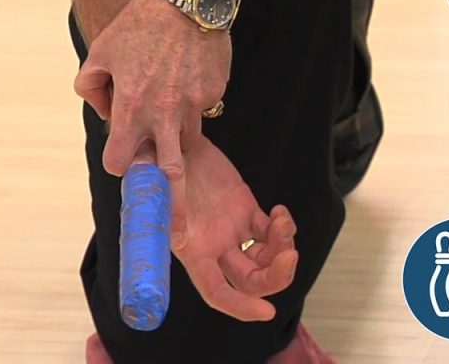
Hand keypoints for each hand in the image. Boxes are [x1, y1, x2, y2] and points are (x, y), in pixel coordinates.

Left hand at [74, 0, 230, 177]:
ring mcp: (193, 105)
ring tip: (169, 107)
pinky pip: (204, 109)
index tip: (121, 154)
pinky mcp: (214, 92)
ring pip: (189, 139)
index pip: (120, 161)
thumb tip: (104, 112)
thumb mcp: (100, 51)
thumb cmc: (136, 24)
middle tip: (163, 178)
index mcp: (130, 108)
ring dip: (177, 133)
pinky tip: (186, 76)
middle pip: (170, 172)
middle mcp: (164, 114)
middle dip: (166, 181)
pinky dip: (193, 102)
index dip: (118, 162)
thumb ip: (90, 86)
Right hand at [168, 137, 298, 320]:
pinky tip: (280, 212)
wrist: (170, 136)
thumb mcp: (160, 186)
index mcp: (191, 249)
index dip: (239, 308)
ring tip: (282, 222)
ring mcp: (231, 229)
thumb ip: (171, 211)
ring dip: (283, 248)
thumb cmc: (158, 164)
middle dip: (276, 277)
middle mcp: (213, 246)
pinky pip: (271, 232)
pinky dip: (284, 228)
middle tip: (290, 256)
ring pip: (266, 258)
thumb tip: (179, 242)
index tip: (267, 312)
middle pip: (250, 281)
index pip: (217, 292)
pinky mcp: (245, 209)